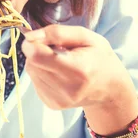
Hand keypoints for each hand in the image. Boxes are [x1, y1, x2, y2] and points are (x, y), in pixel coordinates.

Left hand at [21, 25, 135, 111]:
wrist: (110, 89)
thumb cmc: (99, 58)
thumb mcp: (86, 37)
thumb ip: (56, 33)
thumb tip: (28, 37)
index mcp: (78, 70)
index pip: (37, 56)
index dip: (34, 44)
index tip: (44, 40)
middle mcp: (67, 89)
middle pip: (32, 63)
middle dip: (38, 52)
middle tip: (58, 50)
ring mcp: (58, 100)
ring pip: (31, 72)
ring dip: (40, 63)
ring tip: (60, 62)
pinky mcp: (52, 104)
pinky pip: (35, 82)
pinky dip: (43, 74)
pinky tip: (59, 73)